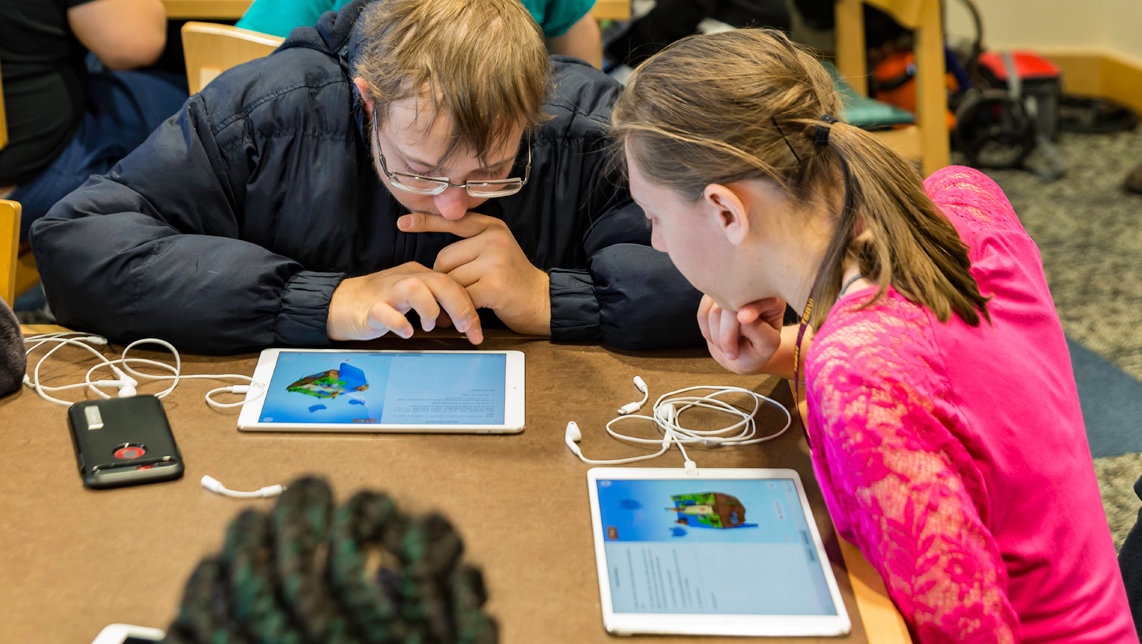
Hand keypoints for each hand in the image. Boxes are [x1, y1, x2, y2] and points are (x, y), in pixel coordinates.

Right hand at [327, 261, 482, 343]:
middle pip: (441, 282)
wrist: (339, 303)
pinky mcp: (370, 307)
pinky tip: (406, 332)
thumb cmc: (379, 302)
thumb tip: (460, 320)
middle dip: (459, 307)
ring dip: (430, 310)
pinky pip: (386, 312)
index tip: (476, 330)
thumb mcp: (412, 300)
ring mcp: (387, 292)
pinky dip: (400, 323)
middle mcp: (405, 279)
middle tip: (466, 329)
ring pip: (417, 289)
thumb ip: (436, 304)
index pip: (452, 284)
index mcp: (418, 275)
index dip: (469, 307)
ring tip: (429, 326)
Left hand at [399, 212, 550, 335]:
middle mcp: (493, 240)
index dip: (426, 222)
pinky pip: (460, 296)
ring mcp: (494, 261)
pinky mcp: (493, 285)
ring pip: (450, 279)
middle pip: (444, 258)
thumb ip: (471, 246)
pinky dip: (461, 309)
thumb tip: (435, 260)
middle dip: (445, 279)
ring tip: (468, 303)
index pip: (453, 221)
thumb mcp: (497, 252)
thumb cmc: (514, 281)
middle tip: (461, 292)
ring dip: (453, 296)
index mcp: (492, 228)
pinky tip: (471, 314)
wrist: (543, 301)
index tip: (402, 222)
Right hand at [697, 295, 784, 374]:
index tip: (744, 319)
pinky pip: (702, 313)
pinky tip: (717, 340)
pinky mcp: (712, 298)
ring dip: (716, 336)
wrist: (743, 354)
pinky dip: (707, 331)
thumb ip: (758, 330)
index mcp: (772, 298)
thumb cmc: (759, 350)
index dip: (750, 308)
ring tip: (727, 349)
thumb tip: (740, 316)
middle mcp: (750, 291)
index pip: (759, 298)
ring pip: (714, 311)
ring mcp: (728, 293)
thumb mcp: (767, 345)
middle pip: (731, 306)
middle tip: (732, 354)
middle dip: (727, 334)